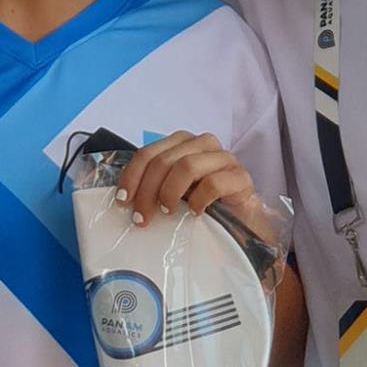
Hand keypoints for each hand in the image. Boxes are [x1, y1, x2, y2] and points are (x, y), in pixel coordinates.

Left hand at [114, 131, 270, 235]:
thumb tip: (123, 199)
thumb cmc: (205, 206)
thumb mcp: (173, 193)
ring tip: (168, 212)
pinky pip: (214, 183)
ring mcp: (224, 158)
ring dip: (170, 193)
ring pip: (187, 166)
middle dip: (147, 191)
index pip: (148, 153)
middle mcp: (203, 145)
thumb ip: (153, 187)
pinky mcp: (241, 177)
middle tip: (142, 217)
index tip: (123, 200)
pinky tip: (195, 213)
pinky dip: (198, 200)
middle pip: (164, 160)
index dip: (132, 176)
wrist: (243, 223)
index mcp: (182, 144)